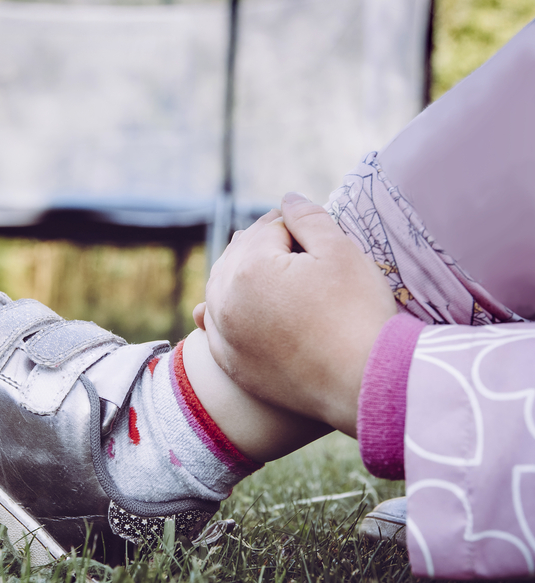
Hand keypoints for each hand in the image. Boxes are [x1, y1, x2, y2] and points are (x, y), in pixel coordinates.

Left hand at [197, 193, 397, 435]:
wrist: (366, 383)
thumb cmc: (358, 314)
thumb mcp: (341, 252)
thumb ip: (308, 218)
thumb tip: (286, 198)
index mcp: (248, 267)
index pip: (269, 229)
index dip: (296, 226)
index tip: (315, 231)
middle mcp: (224, 300)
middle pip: (239, 255)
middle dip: (263, 246)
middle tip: (292, 246)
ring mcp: (224, 335)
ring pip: (221, 289)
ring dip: (238, 274)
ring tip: (261, 269)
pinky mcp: (232, 363)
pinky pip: (215, 329)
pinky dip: (221, 314)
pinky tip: (216, 310)